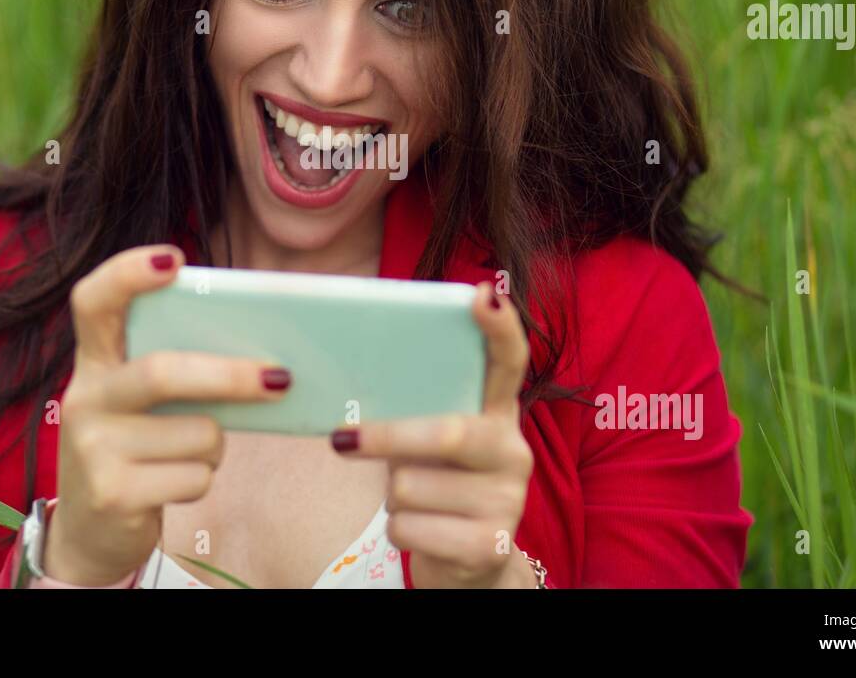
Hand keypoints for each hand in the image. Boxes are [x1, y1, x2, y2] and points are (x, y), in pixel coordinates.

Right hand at [43, 244, 290, 585]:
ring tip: (193, 451)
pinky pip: (194, 476)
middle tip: (280, 378)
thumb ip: (175, 368)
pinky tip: (176, 482)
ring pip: (196, 432)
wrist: (91, 531)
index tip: (173, 259)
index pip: (93, 301)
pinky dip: (204, 478)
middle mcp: (84, 399)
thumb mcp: (140, 402)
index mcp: (94, 362)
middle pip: (163, 371)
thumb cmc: (137, 447)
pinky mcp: (112, 494)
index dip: (127, 274)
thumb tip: (264, 354)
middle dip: (230, 376)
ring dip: (216, 444)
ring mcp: (93, 449)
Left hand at [330, 281, 537, 588]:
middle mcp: (513, 450)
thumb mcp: (431, 442)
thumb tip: (353, 392)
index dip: (500, 327)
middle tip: (343, 438)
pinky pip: (411, 527)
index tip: (485, 293)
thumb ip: (417, 412)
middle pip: (448, 432)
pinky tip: (422, 531)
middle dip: (388, 437)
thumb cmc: (438, 484)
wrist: (470, 562)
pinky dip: (399, 531)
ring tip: (413, 498)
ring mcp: (507, 499)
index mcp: (497, 413)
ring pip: (414, 485)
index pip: (507, 362)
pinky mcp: (489, 544)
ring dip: (393, 495)